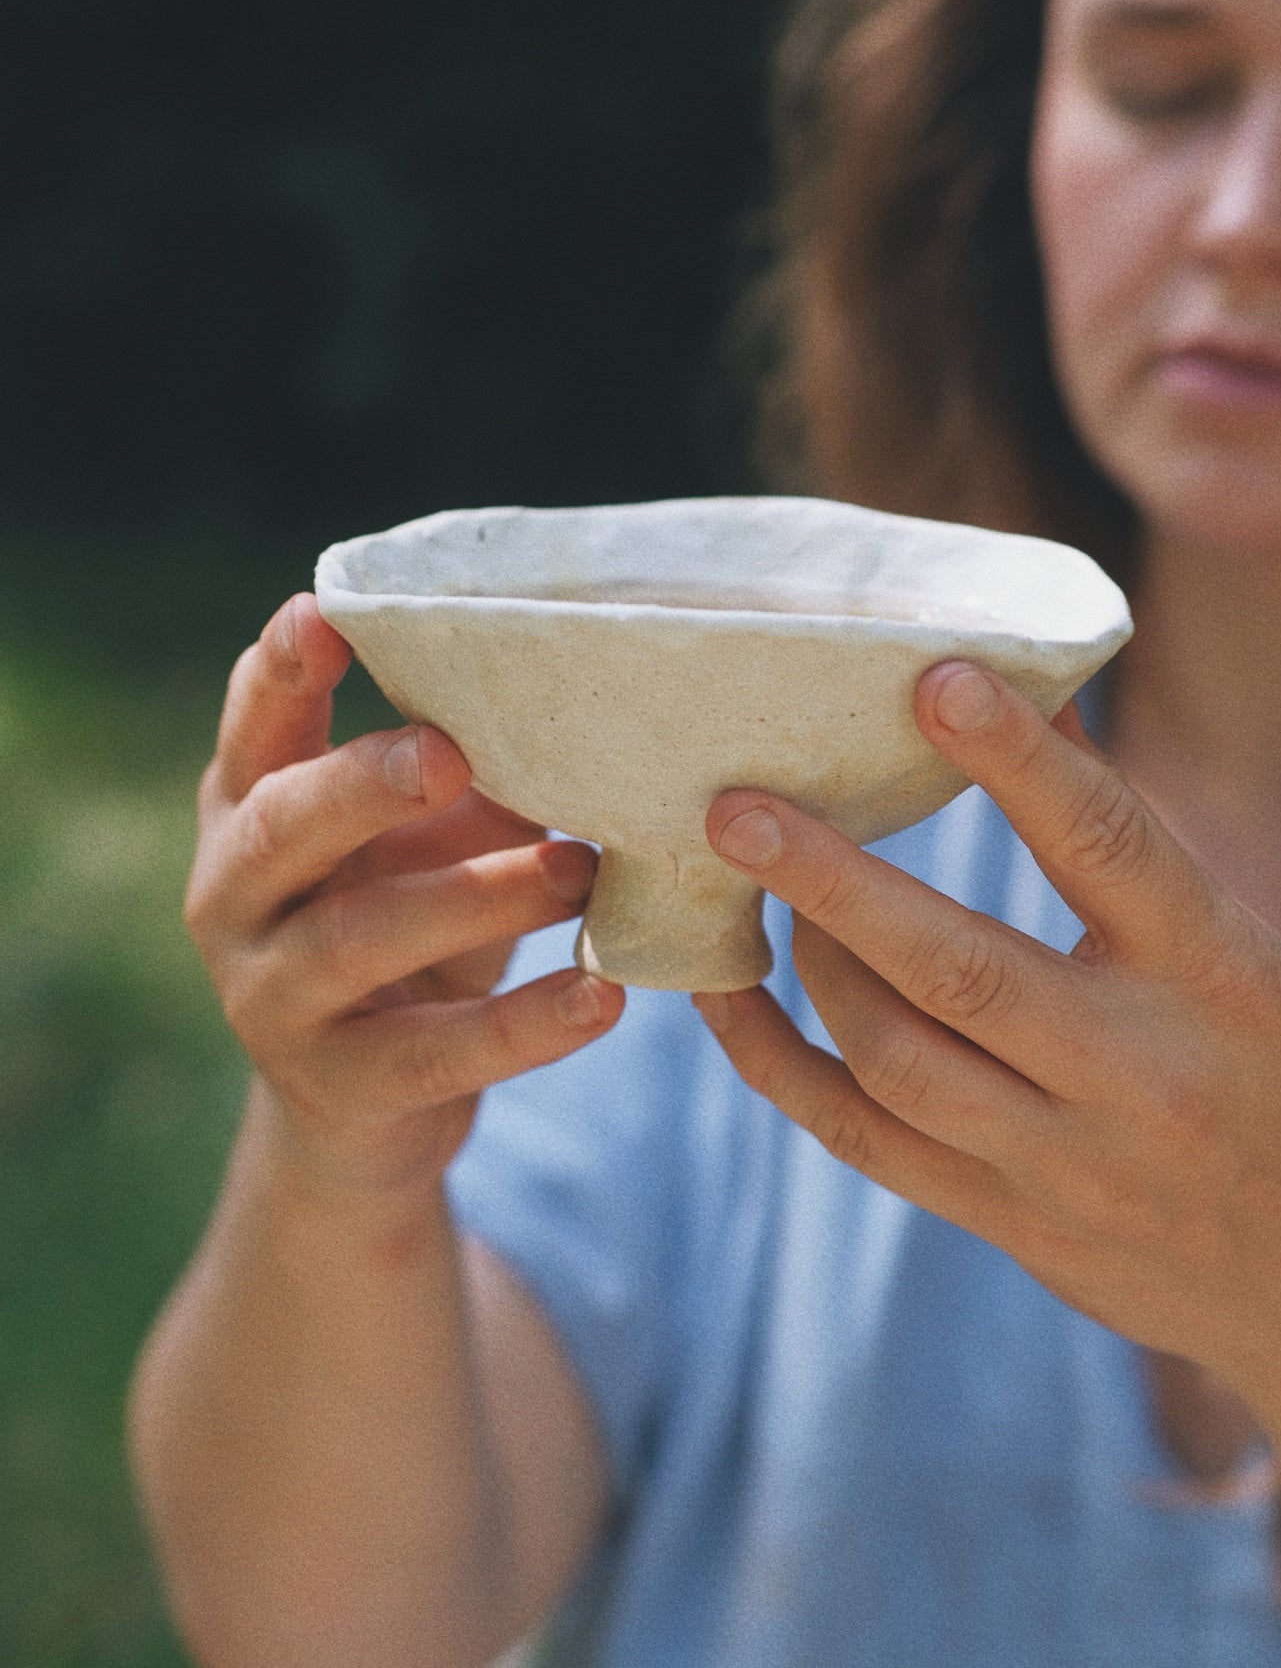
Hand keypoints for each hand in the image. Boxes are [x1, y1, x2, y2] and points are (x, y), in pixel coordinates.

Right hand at [185, 594, 622, 1197]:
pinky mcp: (337, 1086)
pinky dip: (525, 1025)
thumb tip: (584, 708)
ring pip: (362, 937)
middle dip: (366, 783)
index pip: (253, 725)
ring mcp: (272, 997)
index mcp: (249, 809)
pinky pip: (435, 1051)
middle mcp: (235, 897)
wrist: (363, 1111)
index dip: (280, 669)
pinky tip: (602, 995)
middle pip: (285, 825)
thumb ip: (466, 782)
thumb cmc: (404, 927)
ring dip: (481, 896)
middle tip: (452, 753)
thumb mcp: (423, 843)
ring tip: (579, 871)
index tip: (323, 613)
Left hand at [694, 661, 1280, 1423]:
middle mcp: (1139, 1074)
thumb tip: (1033, 691)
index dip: (1020, 760)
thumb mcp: (1245, 948)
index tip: (936, 678)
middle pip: (958, 970)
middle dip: (833, 883)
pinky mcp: (1011, 1223)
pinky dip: (780, 1065)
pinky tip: (729, 997)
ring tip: (754, 876)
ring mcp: (1067, 1164)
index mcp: (1218, 977)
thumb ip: (1129, 840)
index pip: (1107, 845)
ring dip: (810, 958)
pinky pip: (865, 1141)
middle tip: (736, 807)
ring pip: (895, 1059)